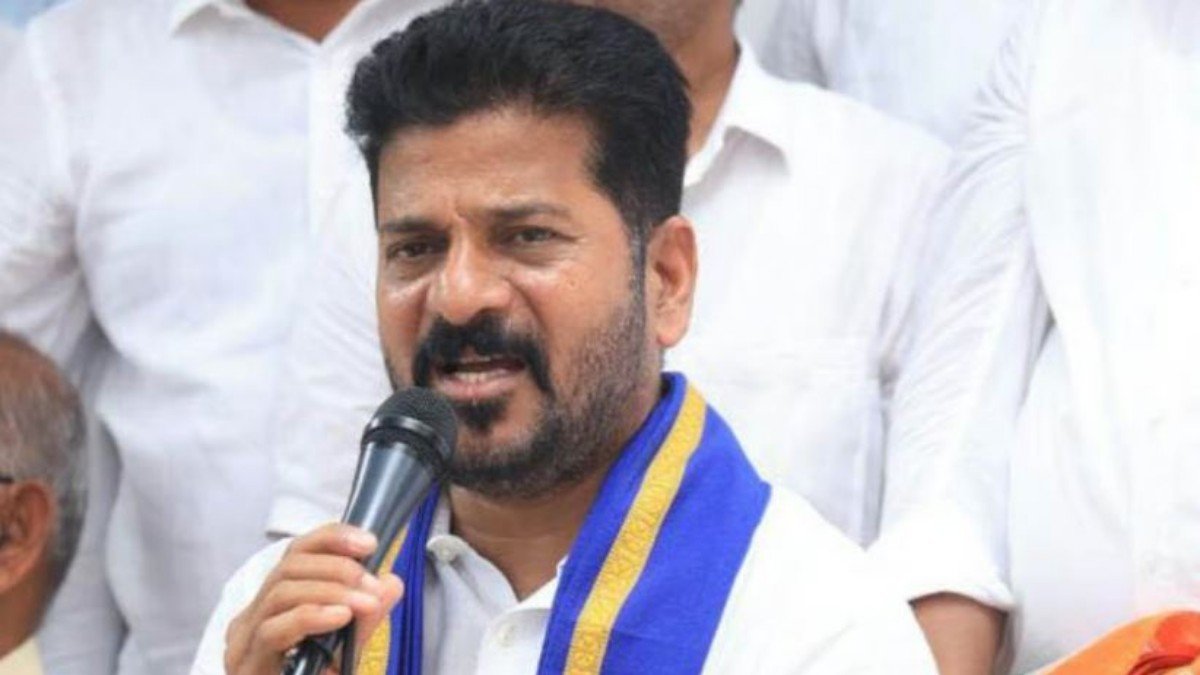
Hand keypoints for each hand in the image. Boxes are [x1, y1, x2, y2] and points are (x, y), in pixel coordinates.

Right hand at [224, 524, 404, 674]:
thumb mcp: (347, 647)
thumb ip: (366, 615)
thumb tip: (391, 581)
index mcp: (273, 606)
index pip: (297, 553)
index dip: (332, 539)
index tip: (370, 542)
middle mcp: (251, 620)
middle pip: (288, 567)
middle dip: (338, 568)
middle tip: (373, 584)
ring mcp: (243, 643)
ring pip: (281, 592)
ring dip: (330, 590)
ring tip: (364, 602)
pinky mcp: (246, 665)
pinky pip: (273, 629)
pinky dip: (311, 615)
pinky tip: (340, 617)